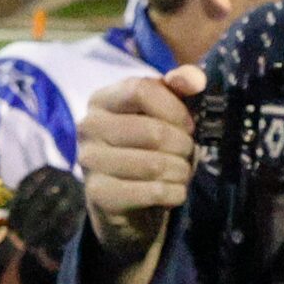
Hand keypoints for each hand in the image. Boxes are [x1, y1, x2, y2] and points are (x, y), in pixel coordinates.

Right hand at [79, 65, 203, 283]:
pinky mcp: (98, 195)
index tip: (188, 125)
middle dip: (183, 145)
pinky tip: (174, 192)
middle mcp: (88, 127)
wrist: (123, 203)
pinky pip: (152, 192)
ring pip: (155, 164)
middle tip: (187, 154)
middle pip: (153, 131)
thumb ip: (179, 87)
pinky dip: (175, 193)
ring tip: (182, 173)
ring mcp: (89, 162)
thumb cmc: (146, 148)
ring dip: (181, 171)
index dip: (175, 108)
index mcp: (101, 100)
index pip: (141, 90)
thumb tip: (196, 80)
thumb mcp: (163, 112)